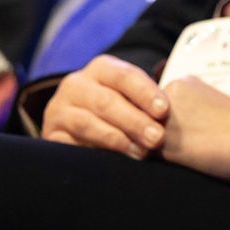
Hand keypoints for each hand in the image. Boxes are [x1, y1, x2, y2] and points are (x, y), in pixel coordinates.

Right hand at [40, 55, 168, 158]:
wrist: (82, 127)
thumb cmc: (123, 109)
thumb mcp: (134, 98)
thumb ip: (150, 101)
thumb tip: (179, 108)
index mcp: (101, 68)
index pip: (125, 76)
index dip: (145, 92)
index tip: (164, 111)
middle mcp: (76, 84)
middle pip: (106, 101)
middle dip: (134, 121)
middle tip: (157, 138)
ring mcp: (59, 110)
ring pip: (88, 123)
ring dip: (116, 139)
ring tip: (140, 153)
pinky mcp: (50, 136)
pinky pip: (70, 145)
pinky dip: (94, 152)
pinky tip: (113, 162)